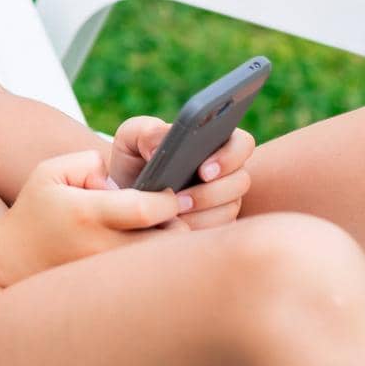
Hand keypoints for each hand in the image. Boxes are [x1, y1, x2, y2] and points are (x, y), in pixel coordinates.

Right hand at [0, 150, 189, 288]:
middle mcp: (99, 248)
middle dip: (178, 226)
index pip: (145, 209)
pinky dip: (154, 268)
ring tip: (160, 234)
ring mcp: (105, 275)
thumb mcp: (50, 171)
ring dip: (169, 251)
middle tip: (172, 216)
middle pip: (165, 245)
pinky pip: (147, 283)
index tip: (173, 192)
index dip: (168, 199)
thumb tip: (119, 177)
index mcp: (87, 213)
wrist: (8, 262)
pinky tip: (147, 255)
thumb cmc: (35, 210)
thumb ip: (88, 161)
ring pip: (160, 268)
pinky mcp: (108, 293)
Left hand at [108, 115, 255, 230]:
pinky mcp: (217, 227)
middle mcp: (226, 173)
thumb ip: (146, 132)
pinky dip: (196, 232)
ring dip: (202, 215)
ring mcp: (225, 202)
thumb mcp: (132, 139)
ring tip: (172, 215)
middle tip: (179, 200)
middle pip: (240, 182)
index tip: (204, 171)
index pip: (241, 144)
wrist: (122, 197)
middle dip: (210, 193)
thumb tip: (160, 148)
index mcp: (213, 143)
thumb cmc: (133, 160)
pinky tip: (173, 229)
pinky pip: (218, 233)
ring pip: (230, 211)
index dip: (230, 156)